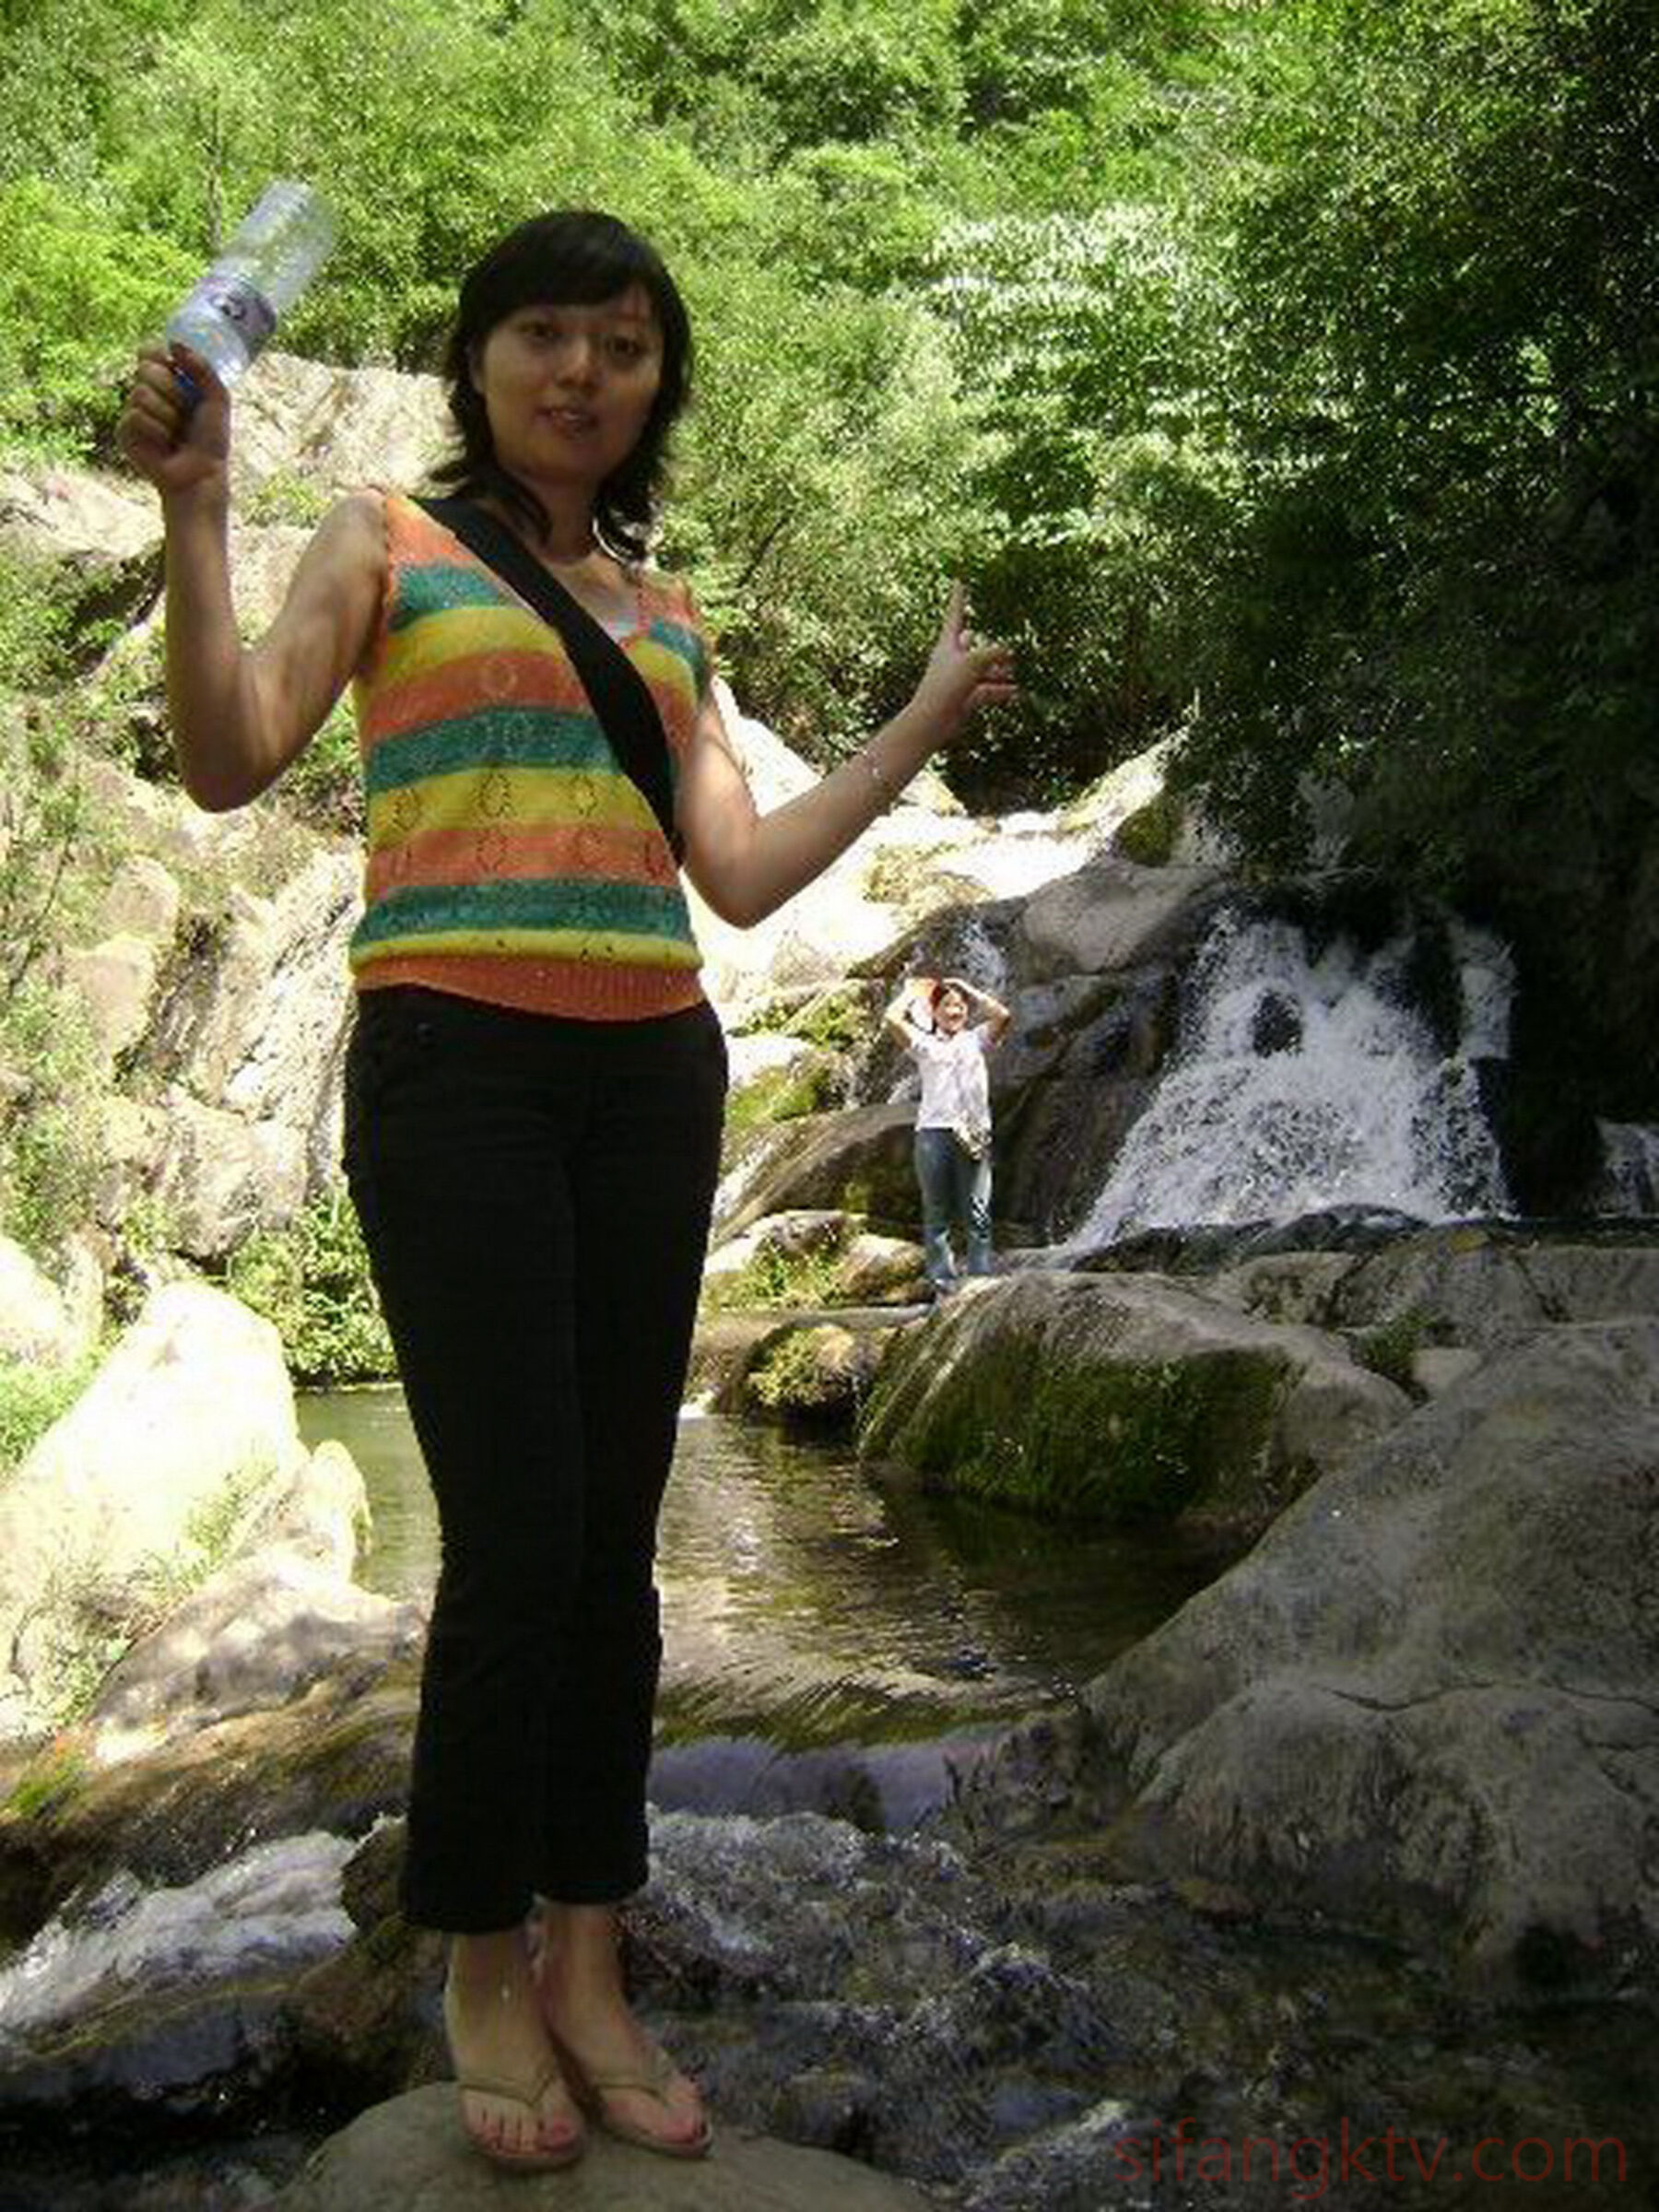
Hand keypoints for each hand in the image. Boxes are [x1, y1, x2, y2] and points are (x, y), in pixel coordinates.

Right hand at [117, 342, 231, 502]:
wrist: (202, 474)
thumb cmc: (211, 440)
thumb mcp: (217, 399)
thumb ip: (202, 368)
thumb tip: (173, 343)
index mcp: (166, 381)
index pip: (148, 352)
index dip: (157, 355)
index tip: (173, 366)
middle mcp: (146, 393)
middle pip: (145, 368)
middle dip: (172, 389)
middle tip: (185, 410)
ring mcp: (133, 412)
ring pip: (140, 393)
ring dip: (168, 414)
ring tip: (177, 431)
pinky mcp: (124, 432)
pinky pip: (135, 416)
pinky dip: (157, 430)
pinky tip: (164, 444)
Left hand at [911, 582, 1016, 744]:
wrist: (932, 721)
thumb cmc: (946, 685)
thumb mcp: (973, 662)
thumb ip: (993, 653)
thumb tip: (1009, 652)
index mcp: (947, 644)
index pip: (955, 614)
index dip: (958, 597)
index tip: (959, 580)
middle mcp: (951, 659)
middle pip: (971, 644)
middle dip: (986, 641)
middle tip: (998, 635)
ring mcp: (958, 679)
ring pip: (982, 670)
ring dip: (998, 670)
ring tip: (1016, 668)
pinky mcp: (964, 698)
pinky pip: (986, 691)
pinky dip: (1001, 691)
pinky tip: (1018, 692)